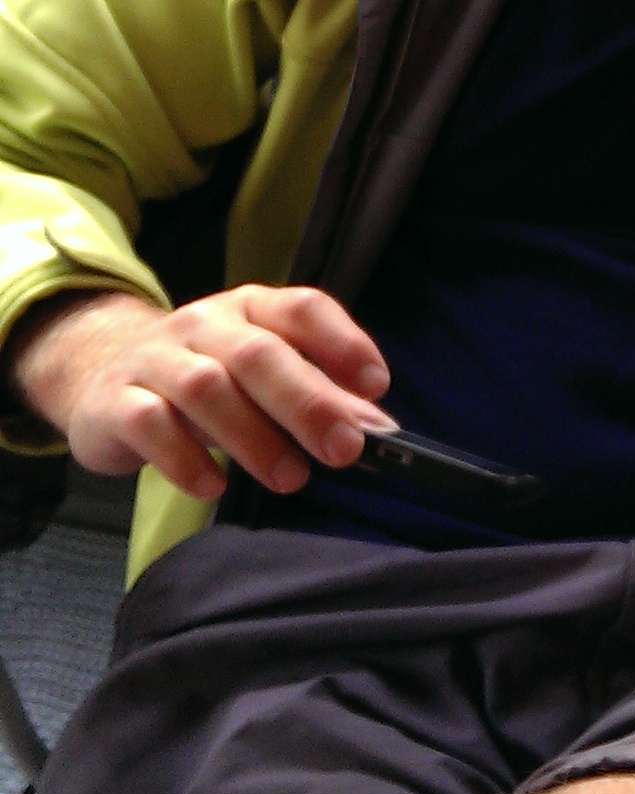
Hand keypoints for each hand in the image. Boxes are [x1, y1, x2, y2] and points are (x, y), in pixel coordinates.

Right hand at [7, 284, 395, 501]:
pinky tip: (214, 486)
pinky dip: (185, 457)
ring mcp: (155, 359)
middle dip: (308, 402)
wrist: (100, 373)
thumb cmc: (203, 376)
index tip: (376, 386)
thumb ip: (317, 393)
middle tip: (345, 449)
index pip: (302, 308)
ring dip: (254, 437)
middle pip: (258, 353)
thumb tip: (374, 426)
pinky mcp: (117, 401)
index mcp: (249, 308)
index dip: (343, 342)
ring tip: (291, 478)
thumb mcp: (259, 375)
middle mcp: (203, 324)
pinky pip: (150, 423)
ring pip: (205, 387)